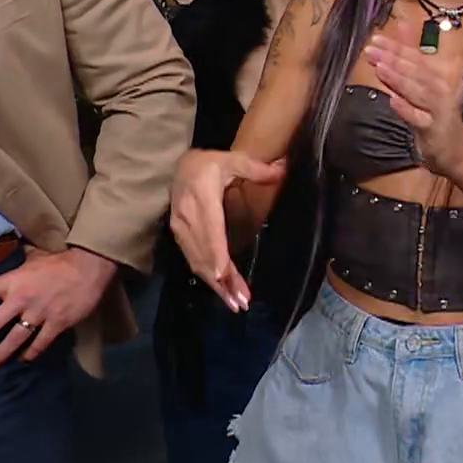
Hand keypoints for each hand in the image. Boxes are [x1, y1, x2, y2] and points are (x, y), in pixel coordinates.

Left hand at [0, 246, 115, 369]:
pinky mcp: (57, 324)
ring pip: (13, 339)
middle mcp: (21, 299)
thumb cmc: (61, 260)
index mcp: (13, 280)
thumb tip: (7, 255)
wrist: (91, 266)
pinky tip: (24, 358)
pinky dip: (30, 353)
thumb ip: (18, 264)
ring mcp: (39, 314)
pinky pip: (40, 343)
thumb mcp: (34, 257)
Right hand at [168, 149, 286, 311]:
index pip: (210, 230)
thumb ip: (256, 168)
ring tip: (234, 303)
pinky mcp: (178, 236)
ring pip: (198, 262)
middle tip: (240, 301)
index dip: (215, 254)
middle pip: (205, 253)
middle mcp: (187, 217)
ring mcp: (180, 228)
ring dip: (215, 285)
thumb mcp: (232, 159)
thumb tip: (283, 169)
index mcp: (202, 198)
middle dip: (222, 280)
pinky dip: (207, 278)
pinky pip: (192, 260)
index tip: (223, 275)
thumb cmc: (209, 164)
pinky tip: (221, 290)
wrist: (179, 166)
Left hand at [364, 26, 462, 178]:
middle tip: (371, 50)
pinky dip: (406, 109)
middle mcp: (438, 89)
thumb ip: (411, 56)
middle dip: (392, 59)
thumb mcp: (424, 82)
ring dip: (399, 79)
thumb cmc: (437, 113)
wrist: (458, 149)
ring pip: (417, 92)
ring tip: (380, 68)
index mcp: (435, 76)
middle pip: (414, 72)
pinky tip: (393, 101)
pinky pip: (419, 118)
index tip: (375, 38)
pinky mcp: (433, 129)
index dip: (395, 47)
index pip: (414, 57)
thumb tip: (401, 25)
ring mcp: (437, 109)